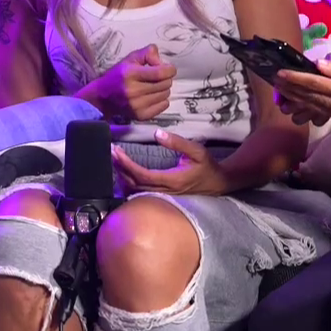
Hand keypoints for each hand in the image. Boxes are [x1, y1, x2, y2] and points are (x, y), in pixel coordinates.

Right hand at [80, 45, 175, 121]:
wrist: (102, 97)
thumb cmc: (118, 75)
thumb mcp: (130, 58)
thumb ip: (148, 53)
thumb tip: (162, 62)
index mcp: (130, 74)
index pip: (160, 73)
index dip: (169, 69)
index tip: (168, 68)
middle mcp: (134, 90)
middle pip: (165, 84)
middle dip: (165, 79)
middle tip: (158, 78)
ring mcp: (137, 105)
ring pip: (165, 95)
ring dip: (163, 89)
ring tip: (153, 87)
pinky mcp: (141, 116)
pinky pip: (163, 106)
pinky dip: (162, 100)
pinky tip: (152, 97)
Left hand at [112, 134, 229, 195]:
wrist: (218, 183)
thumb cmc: (208, 166)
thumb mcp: (197, 150)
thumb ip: (178, 142)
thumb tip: (157, 133)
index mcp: (173, 180)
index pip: (144, 175)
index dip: (128, 165)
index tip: (117, 152)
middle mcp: (166, 191)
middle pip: (136, 184)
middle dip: (121, 169)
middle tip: (111, 153)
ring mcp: (164, 196)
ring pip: (136, 191)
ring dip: (123, 177)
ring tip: (115, 161)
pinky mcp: (163, 197)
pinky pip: (141, 194)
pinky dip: (129, 185)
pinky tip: (123, 174)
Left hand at [274, 56, 330, 134]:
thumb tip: (318, 64)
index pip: (314, 84)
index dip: (295, 78)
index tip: (280, 73)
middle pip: (306, 97)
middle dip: (288, 89)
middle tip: (273, 80)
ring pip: (308, 108)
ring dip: (292, 101)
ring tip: (279, 92)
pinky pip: (315, 114)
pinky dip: (302, 108)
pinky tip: (292, 104)